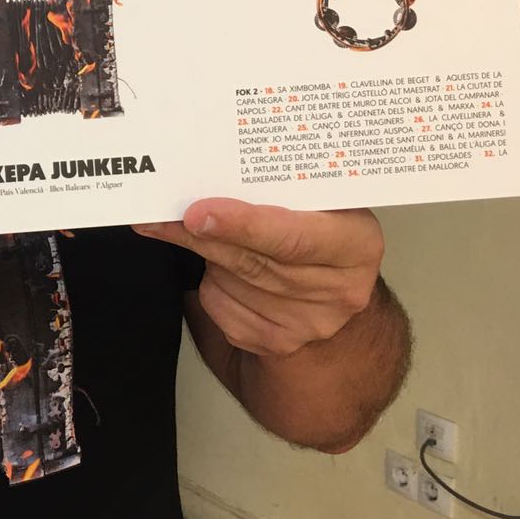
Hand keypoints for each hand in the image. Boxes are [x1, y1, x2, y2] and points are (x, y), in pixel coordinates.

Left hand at [134, 198, 383, 357]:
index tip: (196, 214)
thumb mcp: (315, 201)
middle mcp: (343, 290)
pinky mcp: (280, 343)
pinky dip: (211, 286)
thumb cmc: (317, 229)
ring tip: (206, 235)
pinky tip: (221, 271)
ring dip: (207, 258)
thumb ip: (274, 191)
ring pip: (232, 284)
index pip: (293, 237)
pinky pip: (222, 309)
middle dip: (202, 238)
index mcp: (358, 243)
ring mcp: (312, 323)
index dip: (242, 225)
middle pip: (254, 263)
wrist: (333, 282)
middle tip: (162, 217)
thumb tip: (206, 175)